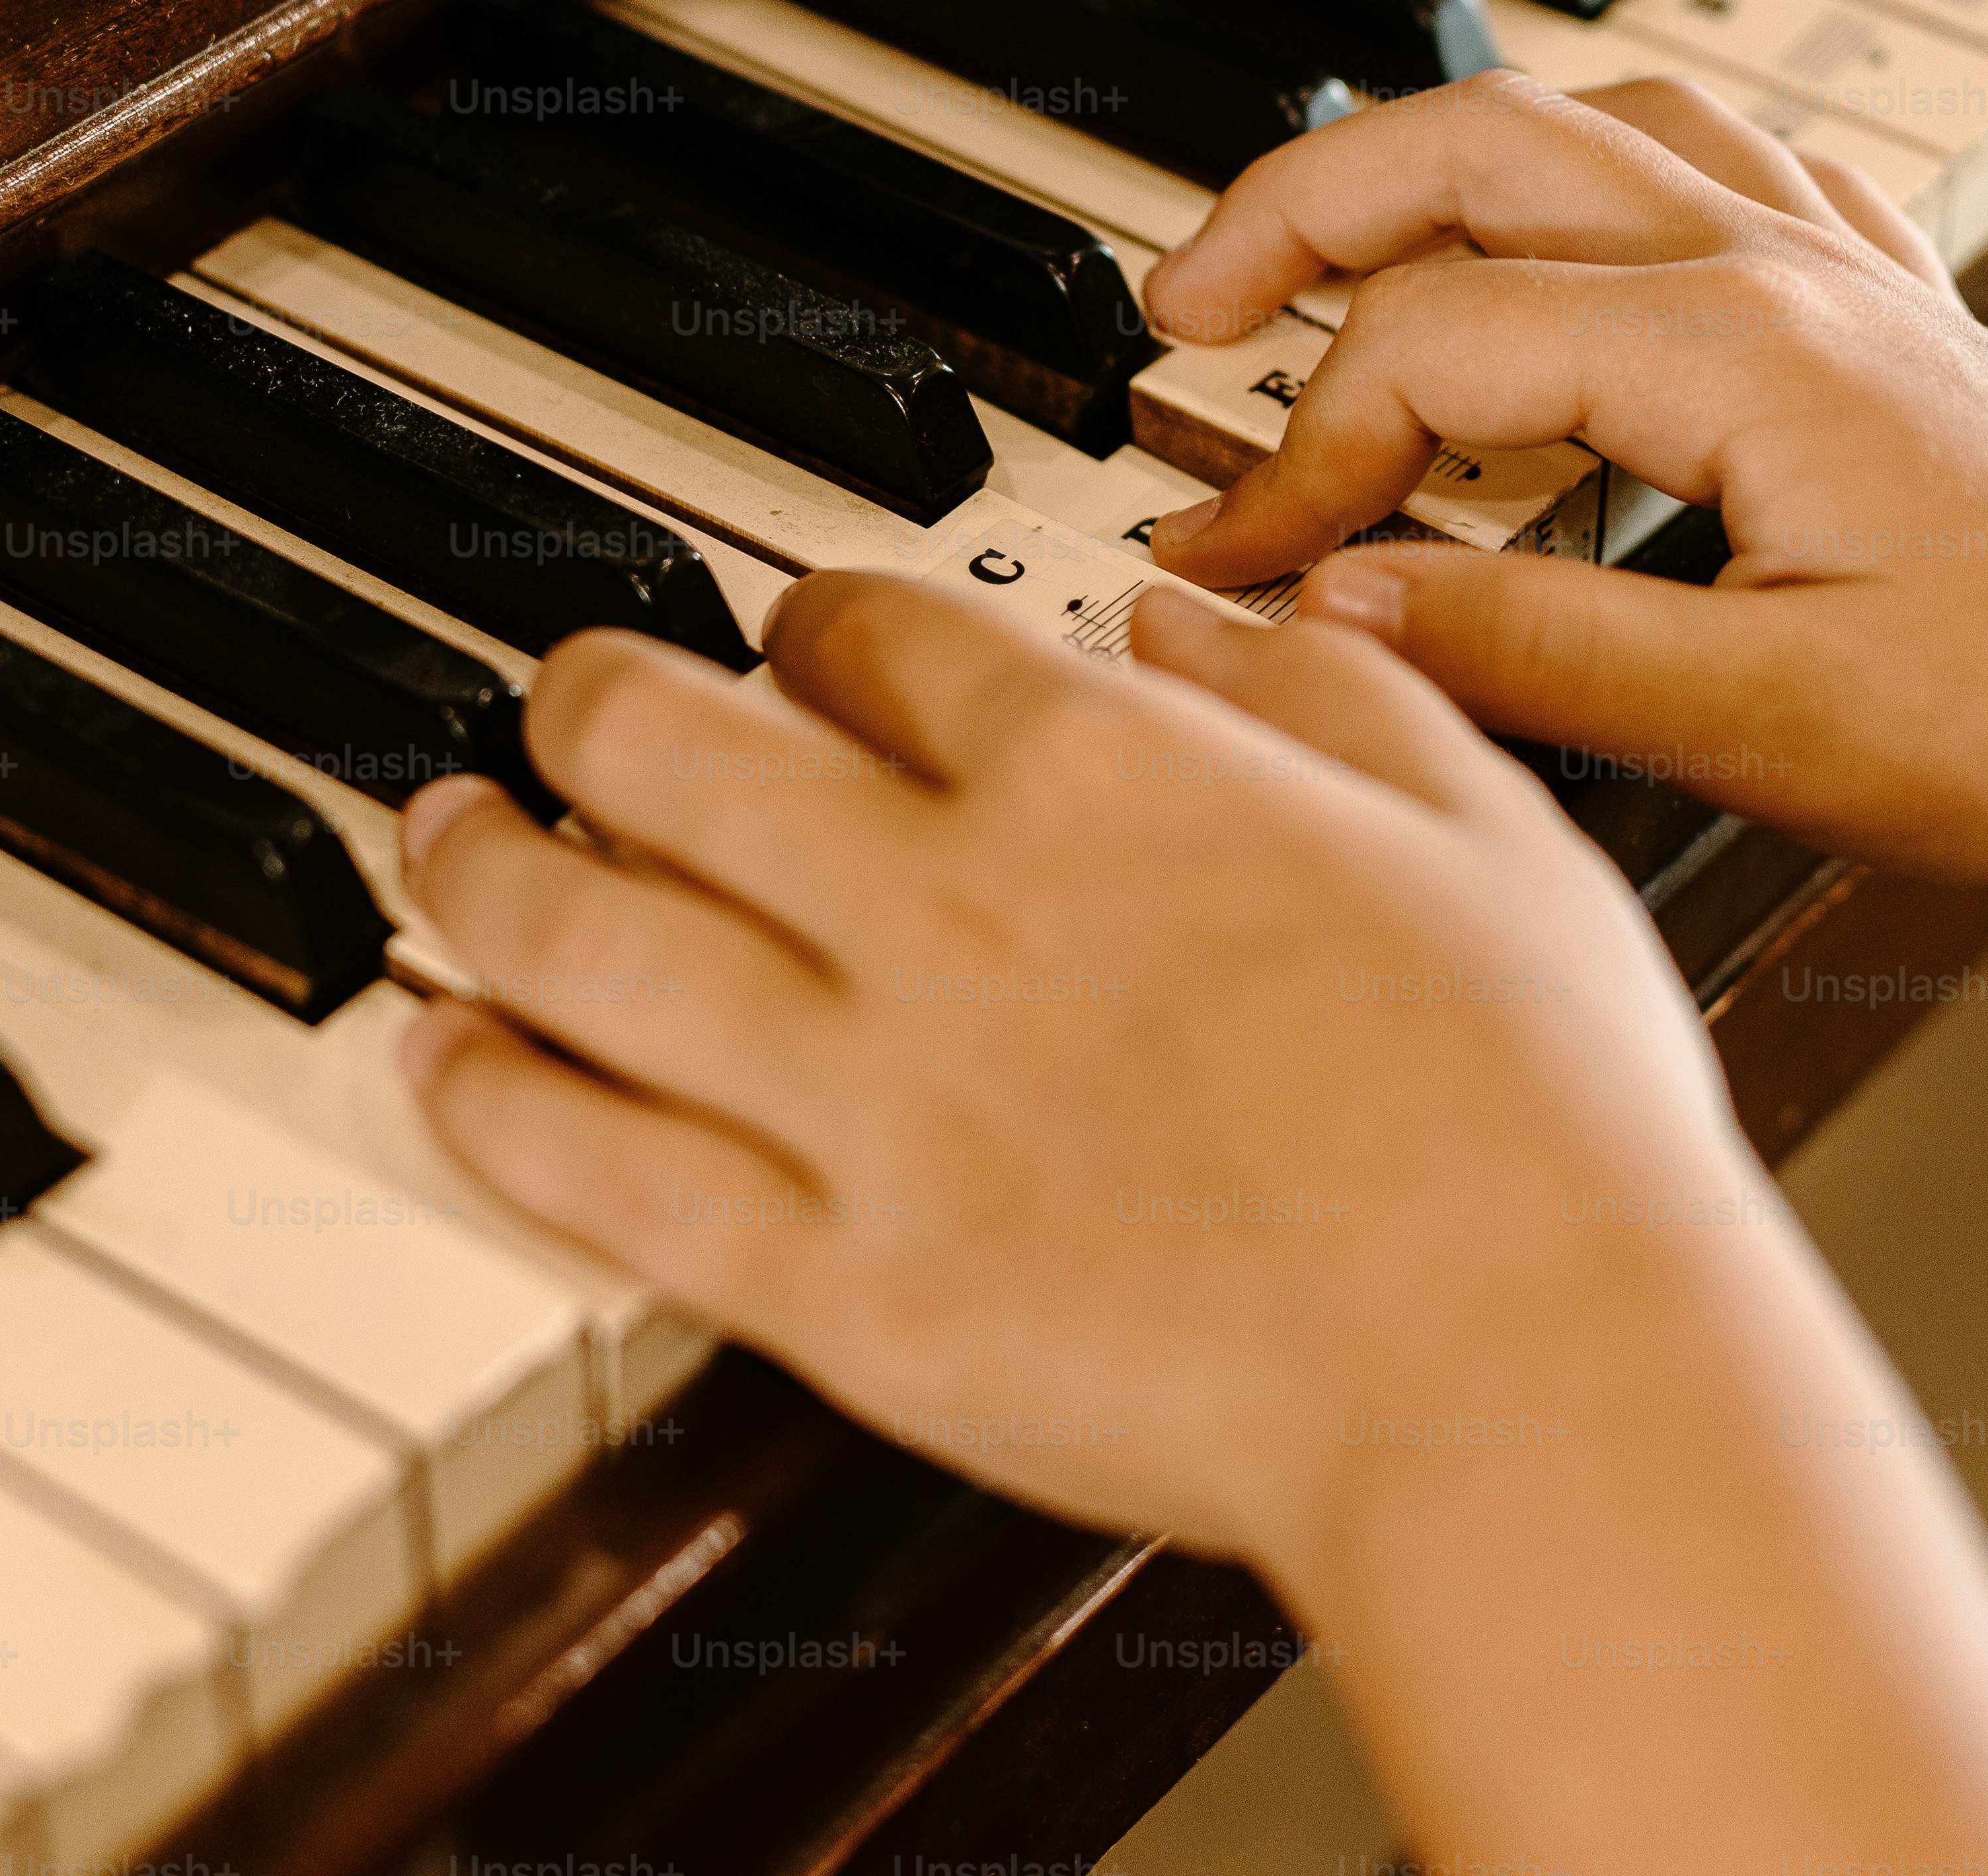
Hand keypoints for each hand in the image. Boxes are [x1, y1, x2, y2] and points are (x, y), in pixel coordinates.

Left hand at [394, 570, 1987, 1875]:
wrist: (1522, 1369)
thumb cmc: (1543, 1115)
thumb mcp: (1485, 821)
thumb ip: (1325, 694)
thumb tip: (1192, 622)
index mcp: (1103, 774)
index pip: (871, 629)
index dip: (804, 618)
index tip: (790, 639)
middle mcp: (953, 907)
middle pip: (673, 744)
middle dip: (585, 698)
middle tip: (554, 700)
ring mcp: (879, 1102)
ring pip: (589, 936)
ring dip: (485, 867)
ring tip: (444, 838)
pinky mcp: (848, 1290)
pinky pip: (608, 1171)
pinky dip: (496, 1100)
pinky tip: (448, 1057)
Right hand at [1139, 70, 1987, 899]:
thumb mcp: (1767, 724)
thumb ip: (1526, 649)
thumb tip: (1325, 602)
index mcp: (1740, 350)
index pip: (1427, 350)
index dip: (1293, 466)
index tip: (1224, 578)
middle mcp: (1788, 268)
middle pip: (1478, 144)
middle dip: (1296, 209)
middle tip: (1179, 308)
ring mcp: (1847, 273)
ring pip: (1594, 122)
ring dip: (1437, 162)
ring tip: (1328, 251)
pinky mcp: (1891, 314)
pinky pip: (1723, 164)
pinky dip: (1602, 171)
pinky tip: (1571, 242)